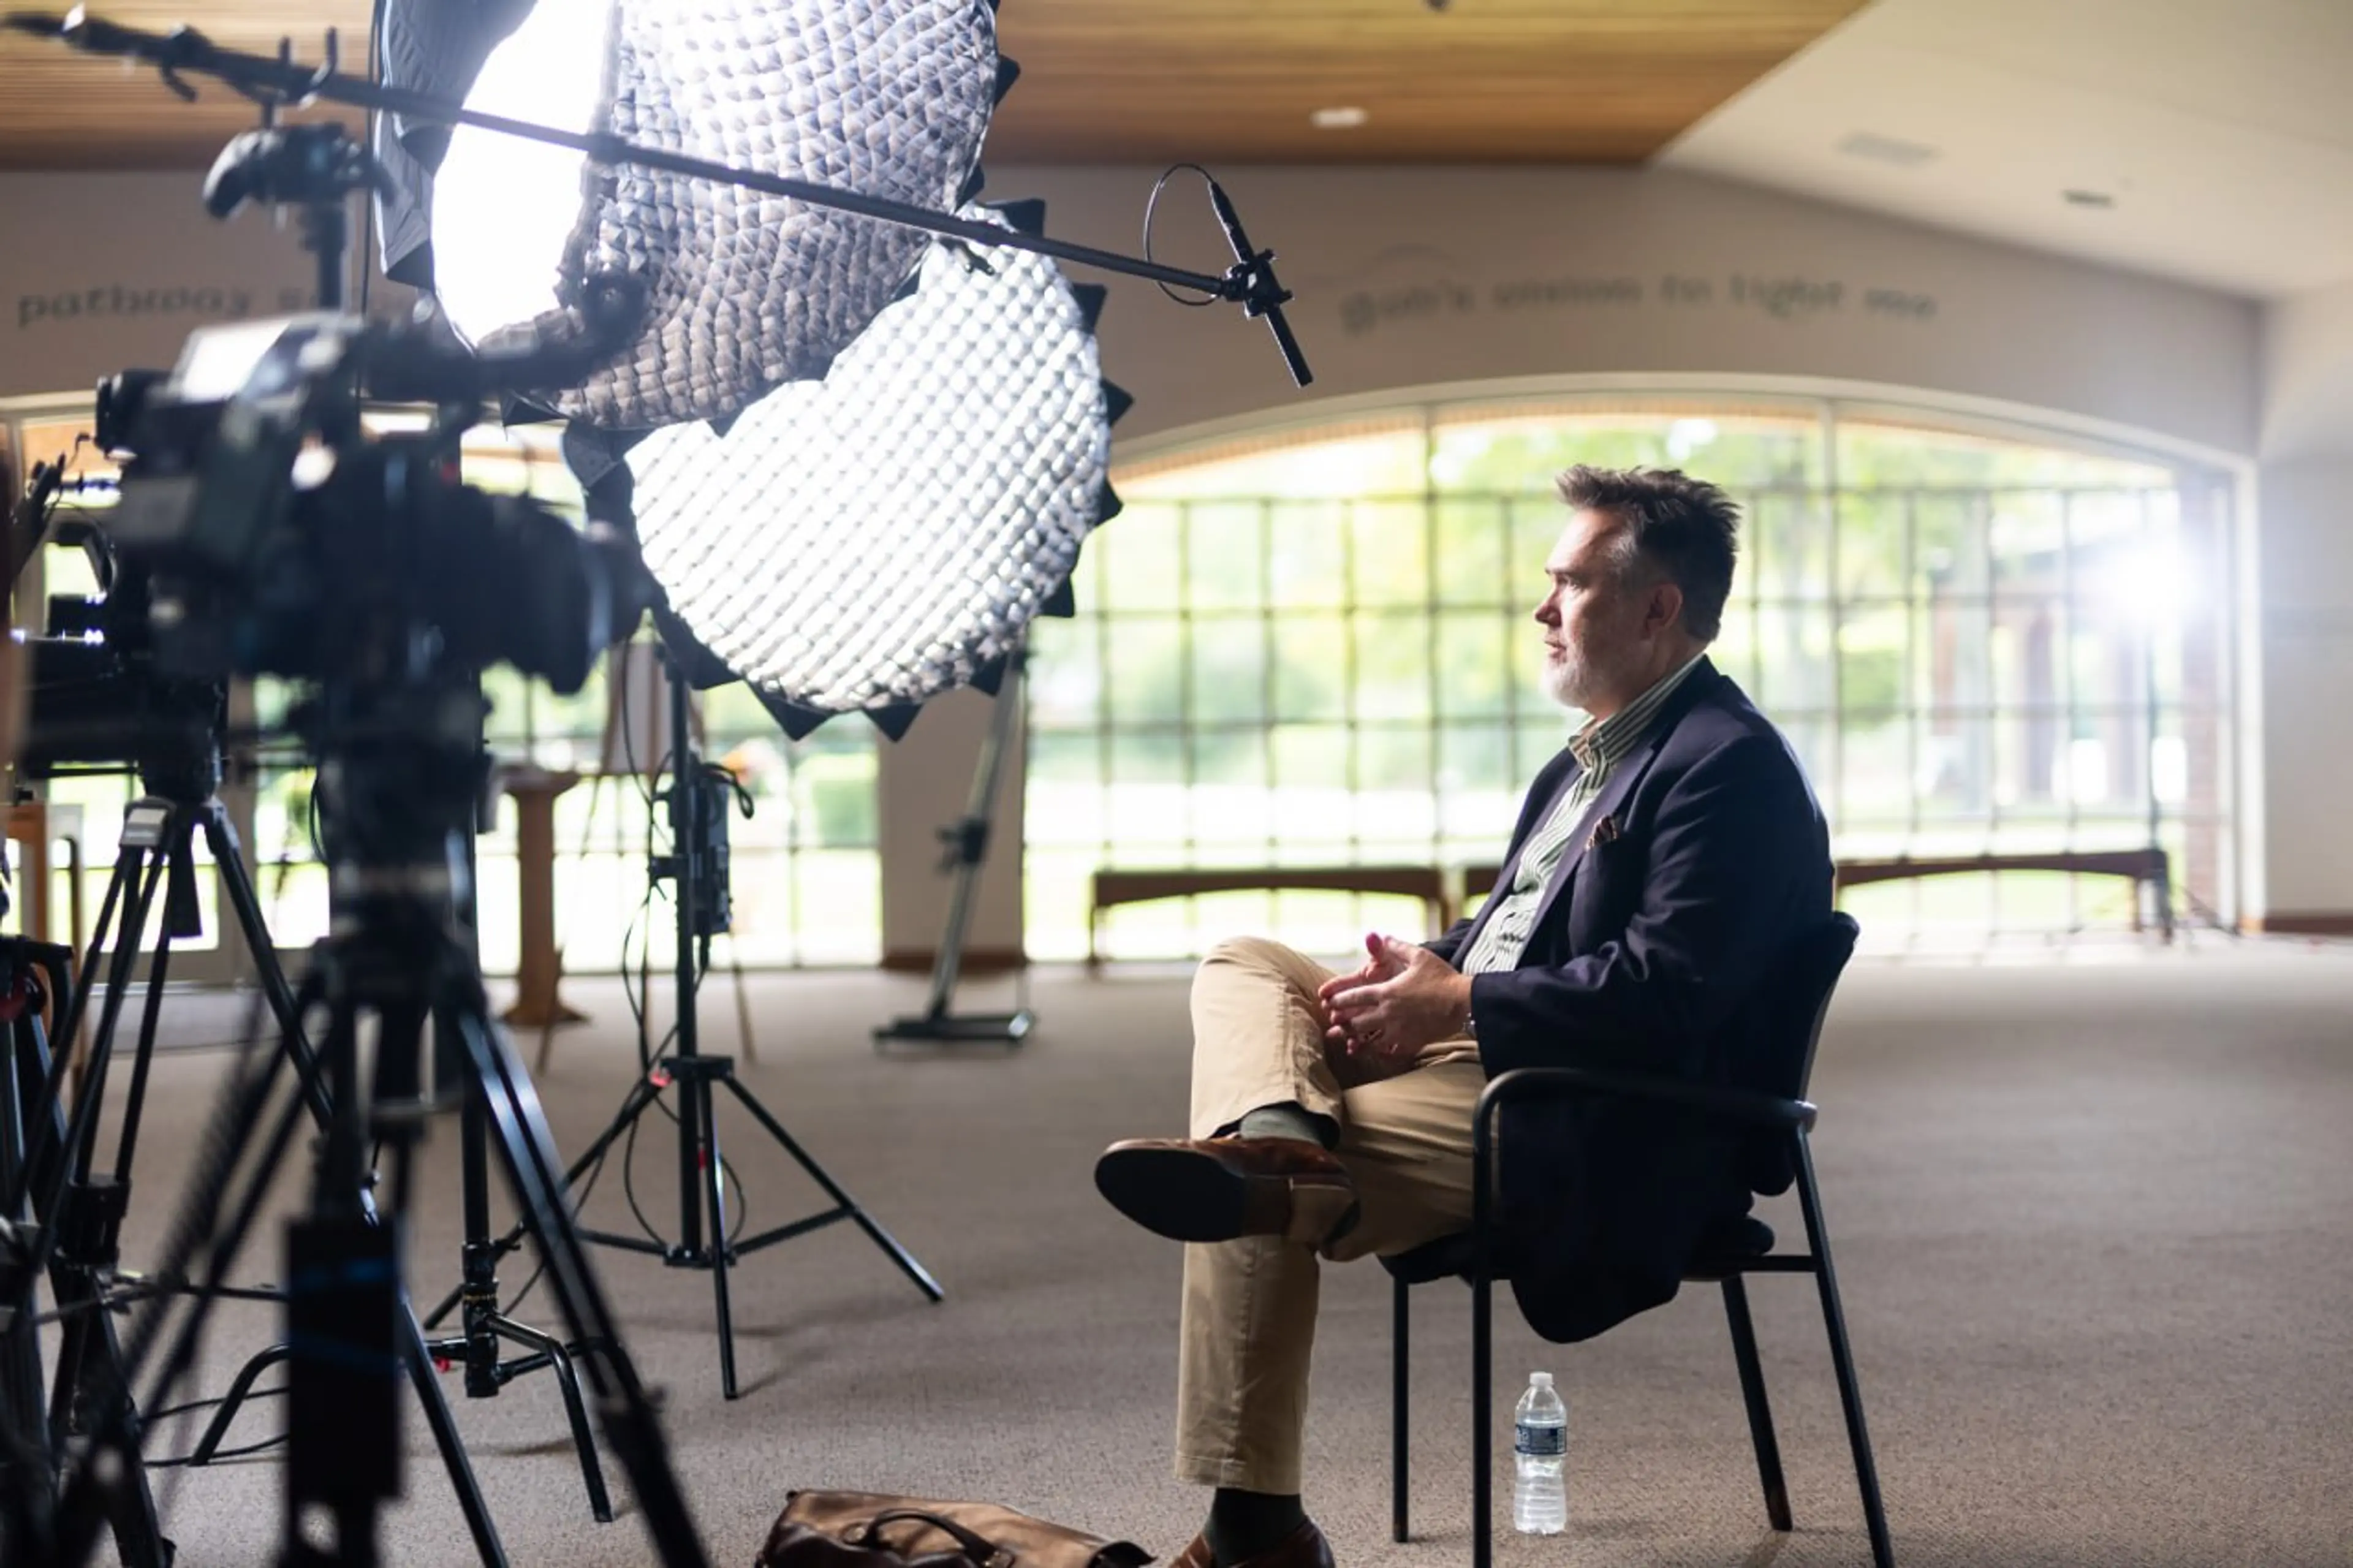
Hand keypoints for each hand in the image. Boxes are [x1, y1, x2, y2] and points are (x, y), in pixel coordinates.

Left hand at [1319, 933, 1471, 1074]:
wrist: (1463, 1001)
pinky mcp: (1412, 1042)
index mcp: (1386, 992)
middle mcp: (1388, 1014)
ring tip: (1347, 1046)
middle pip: (1357, 1023)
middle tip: (1331, 1027)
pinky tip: (1378, 1054)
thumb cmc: (1441, 977)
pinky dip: (1382, 1053)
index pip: (1355, 998)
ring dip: (1357, 1043)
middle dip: (1342, 1025)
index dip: (1339, 1000)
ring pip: (1370, 1042)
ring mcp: (1399, 1031)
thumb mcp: (1419, 956)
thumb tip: (1382, 937)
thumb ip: (1397, 947)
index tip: (1328, 1003)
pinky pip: (1392, 1051)